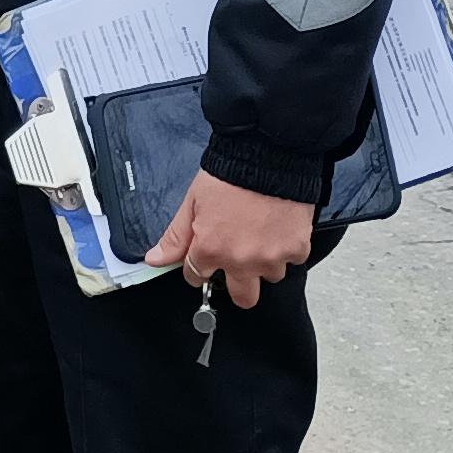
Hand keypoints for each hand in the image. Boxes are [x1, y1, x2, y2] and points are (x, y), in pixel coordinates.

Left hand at [149, 171, 315, 311]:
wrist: (268, 155)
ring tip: (261, 235)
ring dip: (265, 262)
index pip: (197, 277)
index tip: (205, 254)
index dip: (198, 265)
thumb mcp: (193, 202)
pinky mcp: (296, 248)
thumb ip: (176, 237)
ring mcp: (271, 257)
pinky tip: (279, 227)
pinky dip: (288, 247)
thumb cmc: (230, 174)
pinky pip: (293, 258)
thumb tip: (155, 260)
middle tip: (239, 261)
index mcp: (211, 251)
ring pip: (270, 276)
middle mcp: (242, 261)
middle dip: (238, 284)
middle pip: (243, 297)